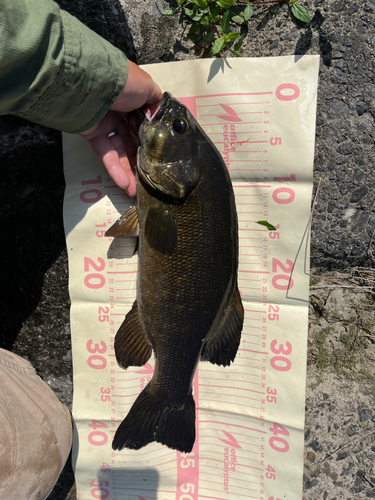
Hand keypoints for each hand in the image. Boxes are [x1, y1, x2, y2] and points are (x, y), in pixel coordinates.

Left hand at [80, 61, 161, 196]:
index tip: (160, 156)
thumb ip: (156, 102)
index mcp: (133, 99)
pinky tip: (124, 184)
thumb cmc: (124, 83)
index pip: (144, 122)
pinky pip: (107, 154)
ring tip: (135, 191)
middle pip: (132, 141)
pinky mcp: (94, 136)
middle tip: (149, 180)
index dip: (151, 139)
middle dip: (140, 162)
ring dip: (128, 171)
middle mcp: (120, 113)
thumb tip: (158, 116)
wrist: (92, 83)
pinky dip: (115, 169)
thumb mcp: (147, 87)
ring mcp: (106, 125)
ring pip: (120, 151)